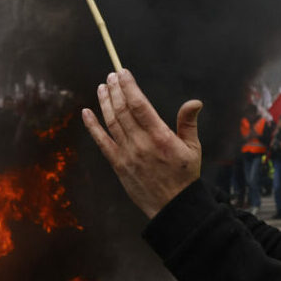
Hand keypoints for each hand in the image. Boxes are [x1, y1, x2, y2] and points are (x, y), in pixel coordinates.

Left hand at [82, 69, 202, 218]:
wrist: (173, 207)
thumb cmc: (185, 176)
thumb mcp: (193, 148)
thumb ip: (188, 123)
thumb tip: (194, 102)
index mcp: (160, 137)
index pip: (139, 105)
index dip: (129, 87)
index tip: (123, 73)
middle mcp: (141, 144)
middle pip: (122, 110)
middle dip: (115, 90)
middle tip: (111, 76)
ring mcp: (127, 154)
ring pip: (111, 122)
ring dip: (105, 103)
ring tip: (101, 88)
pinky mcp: (118, 165)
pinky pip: (102, 142)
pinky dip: (92, 127)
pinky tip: (86, 113)